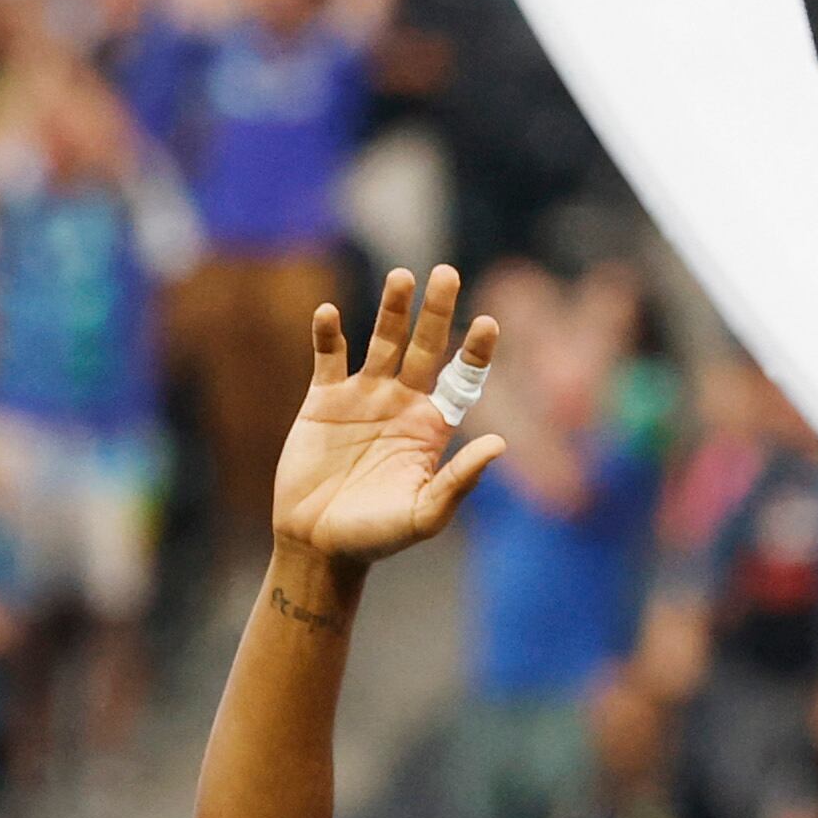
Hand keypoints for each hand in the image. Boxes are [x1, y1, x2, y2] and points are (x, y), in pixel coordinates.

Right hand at [269, 264, 504, 566]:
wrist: (318, 544)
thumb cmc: (376, 537)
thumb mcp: (425, 514)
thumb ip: (460, 480)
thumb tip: (498, 444)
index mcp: (432, 427)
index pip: (461, 379)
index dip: (475, 351)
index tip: (489, 322)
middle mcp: (402, 403)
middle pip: (425, 347)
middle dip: (436, 312)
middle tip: (447, 272)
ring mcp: (362, 397)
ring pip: (381, 341)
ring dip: (391, 310)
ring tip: (402, 277)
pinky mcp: (322, 400)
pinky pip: (327, 358)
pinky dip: (327, 335)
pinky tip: (329, 313)